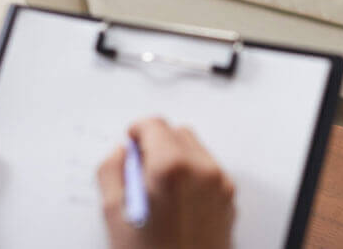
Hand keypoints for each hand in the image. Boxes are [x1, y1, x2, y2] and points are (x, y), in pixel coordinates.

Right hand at [98, 118, 234, 248]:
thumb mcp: (115, 216)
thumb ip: (112, 173)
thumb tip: (119, 153)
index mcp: (171, 168)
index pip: (154, 125)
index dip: (136, 132)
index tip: (129, 144)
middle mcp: (202, 170)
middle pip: (177, 133)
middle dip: (157, 145)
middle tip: (139, 173)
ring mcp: (220, 185)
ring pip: (196, 151)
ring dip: (176, 159)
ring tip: (157, 193)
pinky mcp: (229, 200)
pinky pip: (209, 172)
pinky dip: (192, 176)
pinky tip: (176, 204)